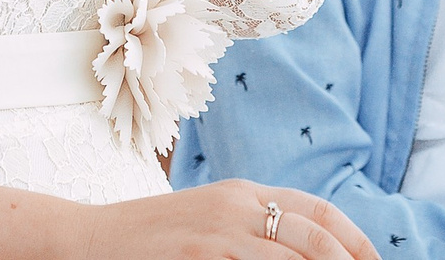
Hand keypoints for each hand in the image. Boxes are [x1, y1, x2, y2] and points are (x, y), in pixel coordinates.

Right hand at [77, 180, 380, 259]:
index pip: (318, 210)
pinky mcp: (204, 253)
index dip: (354, 239)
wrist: (90, 238)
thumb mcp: (207, 222)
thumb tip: (296, 249)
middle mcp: (238, 204)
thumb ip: (250, 227)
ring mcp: (221, 230)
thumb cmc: (150, 239)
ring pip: (296, 256)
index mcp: (243, 192)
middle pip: (316, 236)